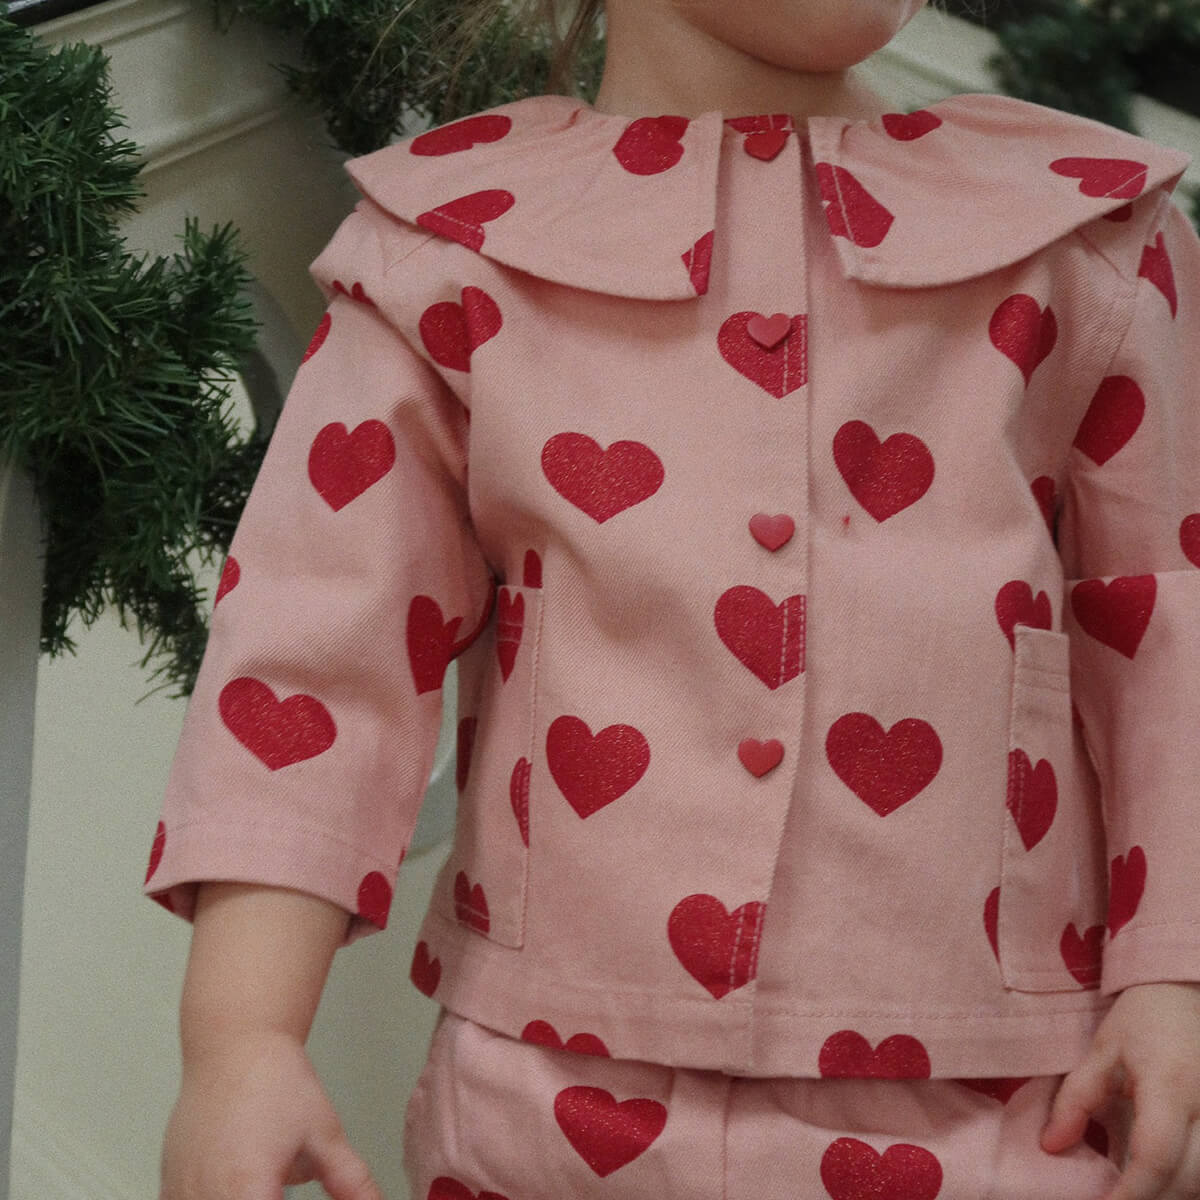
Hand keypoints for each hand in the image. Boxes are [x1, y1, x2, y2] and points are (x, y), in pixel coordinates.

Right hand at [159, 1030, 384, 1199]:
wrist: (234, 1047)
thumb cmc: (275, 1083)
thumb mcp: (325, 1135)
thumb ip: (351, 1184)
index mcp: (246, 1192)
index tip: (293, 1196)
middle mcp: (207, 1198)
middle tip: (284, 1186)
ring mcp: (181, 1195)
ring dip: (245, 1199)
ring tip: (268, 1180)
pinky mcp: (169, 1188)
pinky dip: (220, 1198)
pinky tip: (242, 1185)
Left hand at [1042, 982, 1199, 1199]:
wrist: (1188, 995)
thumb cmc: (1143, 1020)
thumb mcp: (1101, 1050)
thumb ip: (1076, 1099)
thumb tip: (1051, 1147)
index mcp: (1171, 1088)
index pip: (1156, 1156)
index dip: (1130, 1194)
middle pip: (1189, 1181)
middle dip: (1151, 1198)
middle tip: (1112, 1198)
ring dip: (1172, 1192)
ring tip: (1131, 1187)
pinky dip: (1188, 1180)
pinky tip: (1162, 1178)